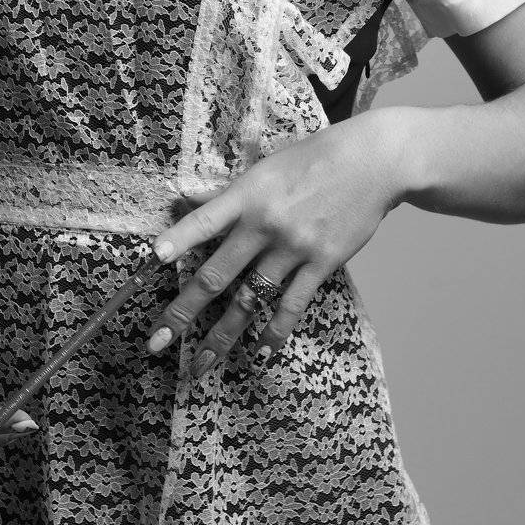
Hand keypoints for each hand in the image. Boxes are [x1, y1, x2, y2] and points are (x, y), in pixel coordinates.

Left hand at [146, 109, 406, 376]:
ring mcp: (293, 247)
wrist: (370, 162)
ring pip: (250, 300)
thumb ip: (227, 192)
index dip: (179, 239)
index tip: (154, 259)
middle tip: (158, 340)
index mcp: (248, 194)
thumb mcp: (265, 167)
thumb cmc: (313, 159)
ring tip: (201, 365)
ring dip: (223, 336)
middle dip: (184, 311)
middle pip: (217, 274)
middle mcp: (265, 224)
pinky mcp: (322, 263)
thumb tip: (186, 199)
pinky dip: (276, 330)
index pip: (205, 220)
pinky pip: (292, 305)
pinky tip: (262, 350)